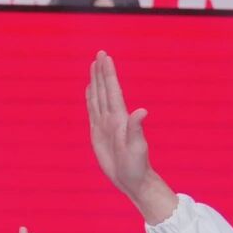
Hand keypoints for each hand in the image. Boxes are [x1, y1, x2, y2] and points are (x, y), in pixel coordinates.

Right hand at [87, 52, 176, 222]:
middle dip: (101, 72)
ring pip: (98, 97)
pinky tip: (90, 89)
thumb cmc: (137, 165)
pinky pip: (92, 110)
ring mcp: (105, 124)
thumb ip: (136, 129)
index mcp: (120, 118)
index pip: (112, 90)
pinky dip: (90, 98)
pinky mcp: (98, 132)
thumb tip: (142, 111)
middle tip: (100, 53)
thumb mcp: (136, 148)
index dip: (108, 74)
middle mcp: (112, 118)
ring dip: (95, 81)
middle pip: (104, 90)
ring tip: (93, 66)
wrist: (132, 179)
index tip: (105, 57)